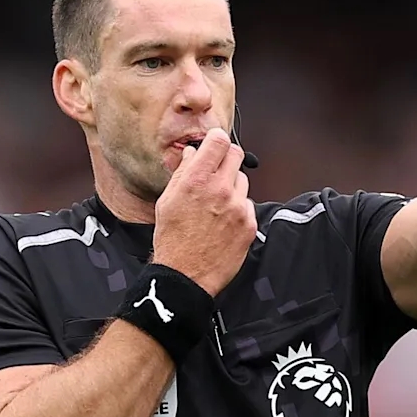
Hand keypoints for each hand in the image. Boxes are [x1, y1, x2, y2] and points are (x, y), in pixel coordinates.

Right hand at [153, 128, 256, 295]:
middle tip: (217, 170)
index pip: (218, 141)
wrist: (186, 275)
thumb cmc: (172, 240)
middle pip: (236, 155)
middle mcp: (220, 190)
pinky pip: (248, 205)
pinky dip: (238, 208)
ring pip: (243, 181)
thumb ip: (182, 172)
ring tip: (216, 204)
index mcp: (197, 180)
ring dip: (232, 186)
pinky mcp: (249, 224)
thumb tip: (193, 154)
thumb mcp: (167, 201)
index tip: (214, 144)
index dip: (216, 140)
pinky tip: (223, 221)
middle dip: (226, 159)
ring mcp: (238, 207)